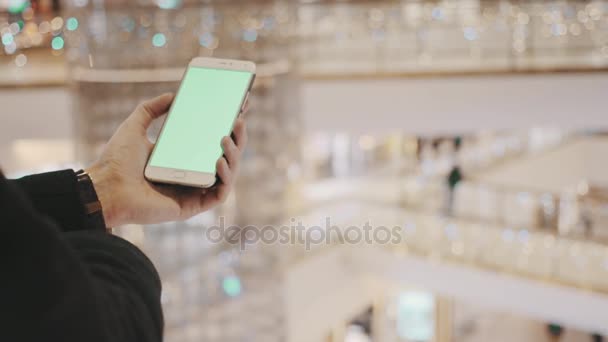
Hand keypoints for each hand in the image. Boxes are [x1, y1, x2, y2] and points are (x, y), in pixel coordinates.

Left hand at [86, 93, 247, 227]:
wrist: (105, 187)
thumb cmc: (116, 161)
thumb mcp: (134, 126)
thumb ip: (151, 109)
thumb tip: (173, 95)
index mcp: (181, 159)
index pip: (212, 142)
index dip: (228, 127)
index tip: (238, 109)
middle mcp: (191, 175)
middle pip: (225, 157)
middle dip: (237, 139)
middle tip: (238, 120)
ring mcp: (193, 192)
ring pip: (227, 175)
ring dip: (234, 156)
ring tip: (227, 138)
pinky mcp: (192, 207)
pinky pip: (219, 194)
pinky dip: (225, 178)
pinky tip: (220, 161)